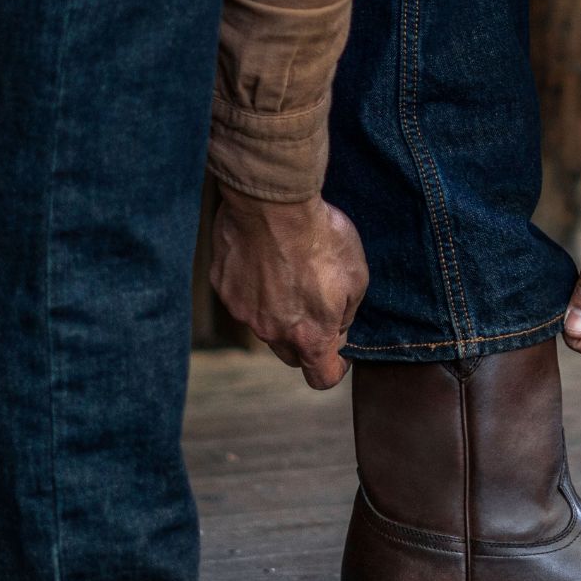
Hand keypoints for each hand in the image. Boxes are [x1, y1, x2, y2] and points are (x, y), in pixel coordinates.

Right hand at [210, 186, 368, 388]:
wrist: (273, 202)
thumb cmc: (321, 238)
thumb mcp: (356, 277)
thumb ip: (346, 314)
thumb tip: (338, 327)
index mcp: (309, 336)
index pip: (321, 378)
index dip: (334, 369)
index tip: (340, 354)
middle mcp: (272, 333)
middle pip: (291, 355)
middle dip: (306, 341)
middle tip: (317, 308)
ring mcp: (243, 312)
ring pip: (265, 325)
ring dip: (278, 312)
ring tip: (290, 272)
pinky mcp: (223, 288)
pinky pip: (242, 298)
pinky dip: (254, 287)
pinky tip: (265, 257)